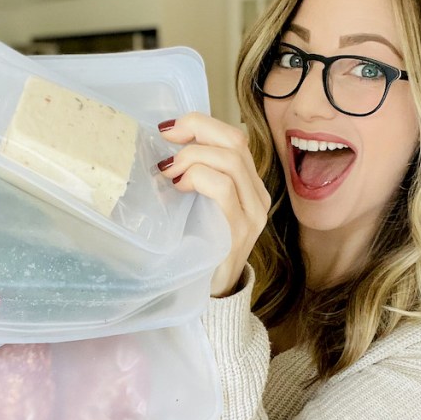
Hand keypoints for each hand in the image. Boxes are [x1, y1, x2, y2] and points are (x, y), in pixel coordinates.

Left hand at [157, 113, 270, 297]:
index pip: (234, 138)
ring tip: (169, 172)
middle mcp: (257, 196)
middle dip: (196, 131)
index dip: (201, 124)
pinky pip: (224, 188)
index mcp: (248, 186)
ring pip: (230, 160)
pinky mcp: (241, 230)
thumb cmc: (200, 250)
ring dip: (192, 157)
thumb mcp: (198, 207)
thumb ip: (194, 179)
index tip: (168, 129)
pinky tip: (179, 186)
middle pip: (235, 141)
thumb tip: (163, 150)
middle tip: (165, 141)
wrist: (213, 295)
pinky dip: (198, 178)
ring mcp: (253, 213)